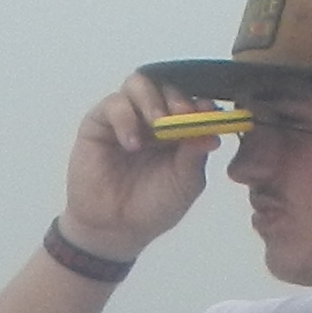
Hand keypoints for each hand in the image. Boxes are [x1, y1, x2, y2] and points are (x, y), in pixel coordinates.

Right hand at [65, 74, 218, 260]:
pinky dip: (126, 119)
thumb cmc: (153, 206)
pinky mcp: (99, 122)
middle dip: (178, 98)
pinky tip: (133, 144)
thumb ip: (195, 155)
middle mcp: (154, 119)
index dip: (202, 104)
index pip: (193, 104)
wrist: (115, 228)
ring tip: (157, 123)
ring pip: (138, 84)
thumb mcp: (184, 183)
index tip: (209, 113)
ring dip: (151, 100)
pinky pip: (114, 104)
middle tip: (183, 114)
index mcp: (179, 131)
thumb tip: (212, 133)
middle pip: (166, 87)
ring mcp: (127, 117)